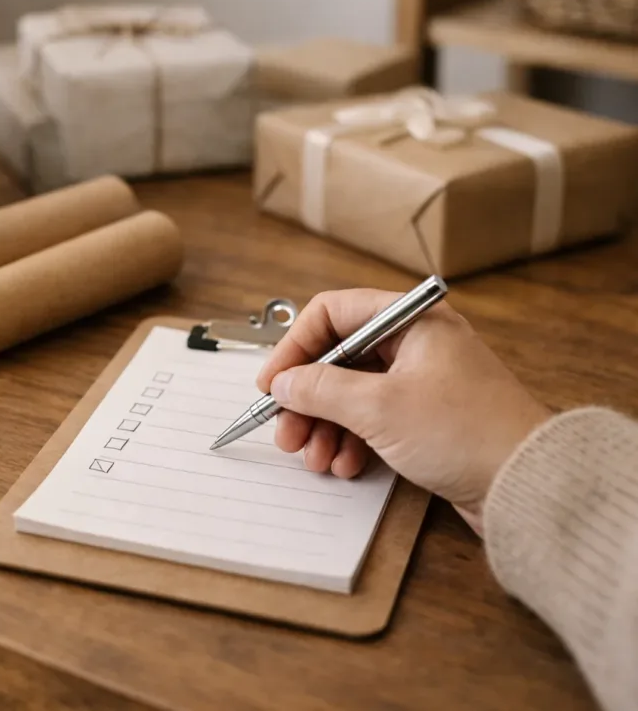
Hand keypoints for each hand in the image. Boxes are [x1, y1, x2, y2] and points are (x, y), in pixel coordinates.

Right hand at [256, 287, 551, 533]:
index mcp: (411, 320)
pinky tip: (343, 465)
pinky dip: (350, 441)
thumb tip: (284, 384)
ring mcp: (421, 381)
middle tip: (285, 432)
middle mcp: (416, 343)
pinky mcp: (426, 418)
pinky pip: (372, 420)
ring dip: (324, 426)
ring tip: (313, 458)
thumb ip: (320, 390)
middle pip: (337, 359)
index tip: (272, 384)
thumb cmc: (467, 433)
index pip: (332, 314)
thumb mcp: (378, 407)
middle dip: (306, 399)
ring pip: (351, 394)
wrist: (528, 485)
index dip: (294, 348)